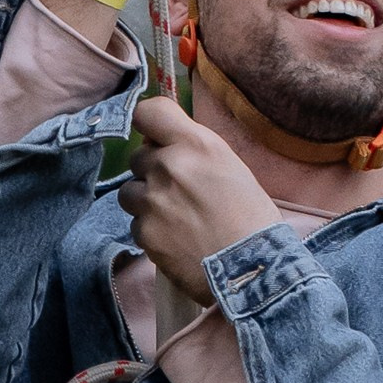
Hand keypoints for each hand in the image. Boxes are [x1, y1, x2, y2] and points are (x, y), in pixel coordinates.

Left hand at [118, 94, 281, 305]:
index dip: (149, 124)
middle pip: (138, 157)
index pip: (148, 112)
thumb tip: (164, 144)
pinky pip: (136, 224)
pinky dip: (151, 231)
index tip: (155, 137)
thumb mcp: (231, 168)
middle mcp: (169, 166)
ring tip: (176, 219)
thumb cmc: (252, 219)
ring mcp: (152, 200)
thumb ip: (194, 152)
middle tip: (179, 192)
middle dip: (153, 172)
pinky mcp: (145, 232)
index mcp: (196, 144)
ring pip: (129, 192)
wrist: (253, 270)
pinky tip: (177, 241)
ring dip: (146, 202)